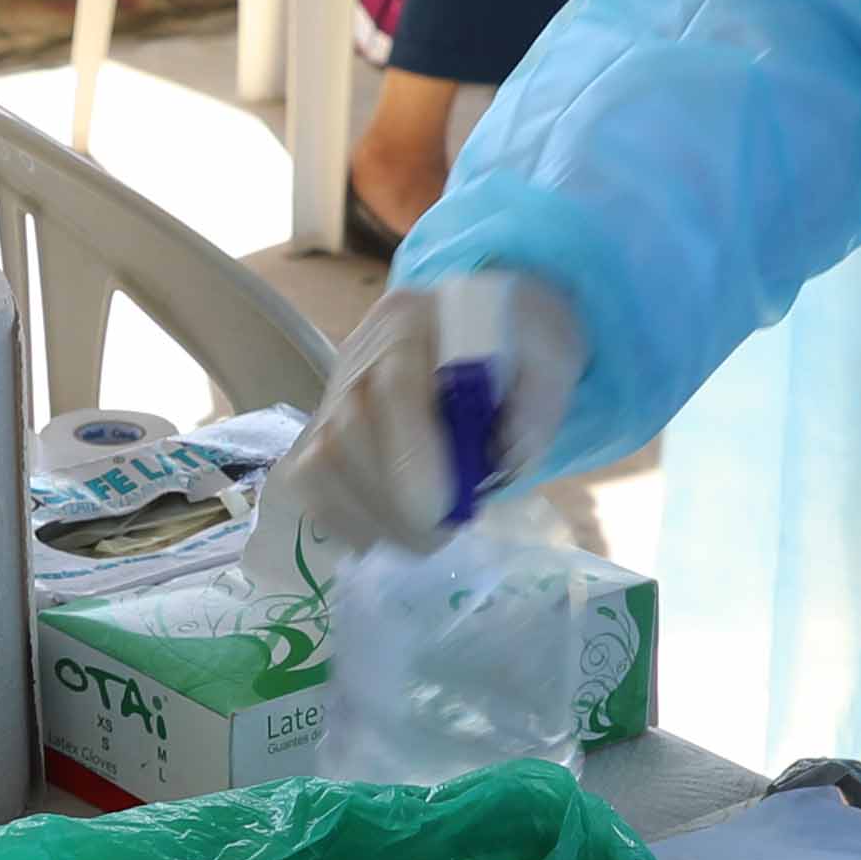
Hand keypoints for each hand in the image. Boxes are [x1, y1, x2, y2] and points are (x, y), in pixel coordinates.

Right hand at [263, 272, 586, 562]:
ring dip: (366, 515)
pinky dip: (343, 515)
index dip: (410, 456)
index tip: (443, 512)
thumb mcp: (551, 360)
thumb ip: (535, 407)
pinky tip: (384, 530)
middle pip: (347, 431)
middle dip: (391, 502)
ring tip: (416, 538)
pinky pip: (309, 477)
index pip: (395, 388)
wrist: (484, 321)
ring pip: (319, 460)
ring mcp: (334, 388)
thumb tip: (503, 456)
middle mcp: (361, 351)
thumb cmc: (519, 344)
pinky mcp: (323, 422)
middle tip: (440, 537)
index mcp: (415, 321)